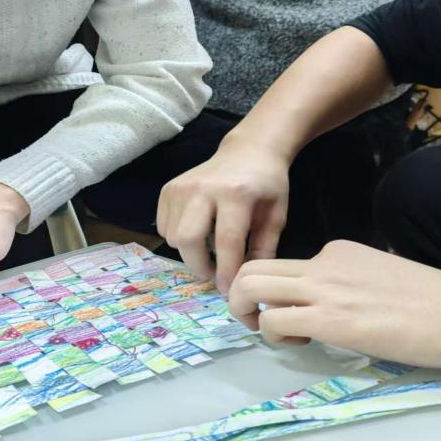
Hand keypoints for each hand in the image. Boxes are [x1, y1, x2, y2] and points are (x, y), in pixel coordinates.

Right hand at [156, 136, 288, 292]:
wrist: (248, 150)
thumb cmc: (267, 186)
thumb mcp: (276, 217)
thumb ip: (262, 250)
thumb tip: (245, 283)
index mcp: (235, 194)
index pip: (226, 242)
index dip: (226, 272)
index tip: (228, 290)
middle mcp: (203, 188)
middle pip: (188, 240)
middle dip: (200, 265)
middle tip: (215, 272)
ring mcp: (181, 187)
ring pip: (173, 237)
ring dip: (190, 252)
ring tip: (210, 248)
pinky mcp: (168, 189)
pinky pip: (164, 227)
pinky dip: (178, 238)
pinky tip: (198, 231)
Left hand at [228, 240, 440, 368]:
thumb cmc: (438, 304)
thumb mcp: (383, 276)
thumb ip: (352, 282)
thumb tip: (337, 304)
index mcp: (339, 251)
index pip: (284, 265)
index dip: (275, 292)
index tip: (288, 312)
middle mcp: (325, 262)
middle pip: (252, 267)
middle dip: (239, 297)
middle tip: (258, 322)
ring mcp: (326, 289)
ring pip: (250, 288)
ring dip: (248, 315)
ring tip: (277, 335)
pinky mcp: (332, 320)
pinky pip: (274, 321)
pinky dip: (274, 336)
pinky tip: (305, 344)